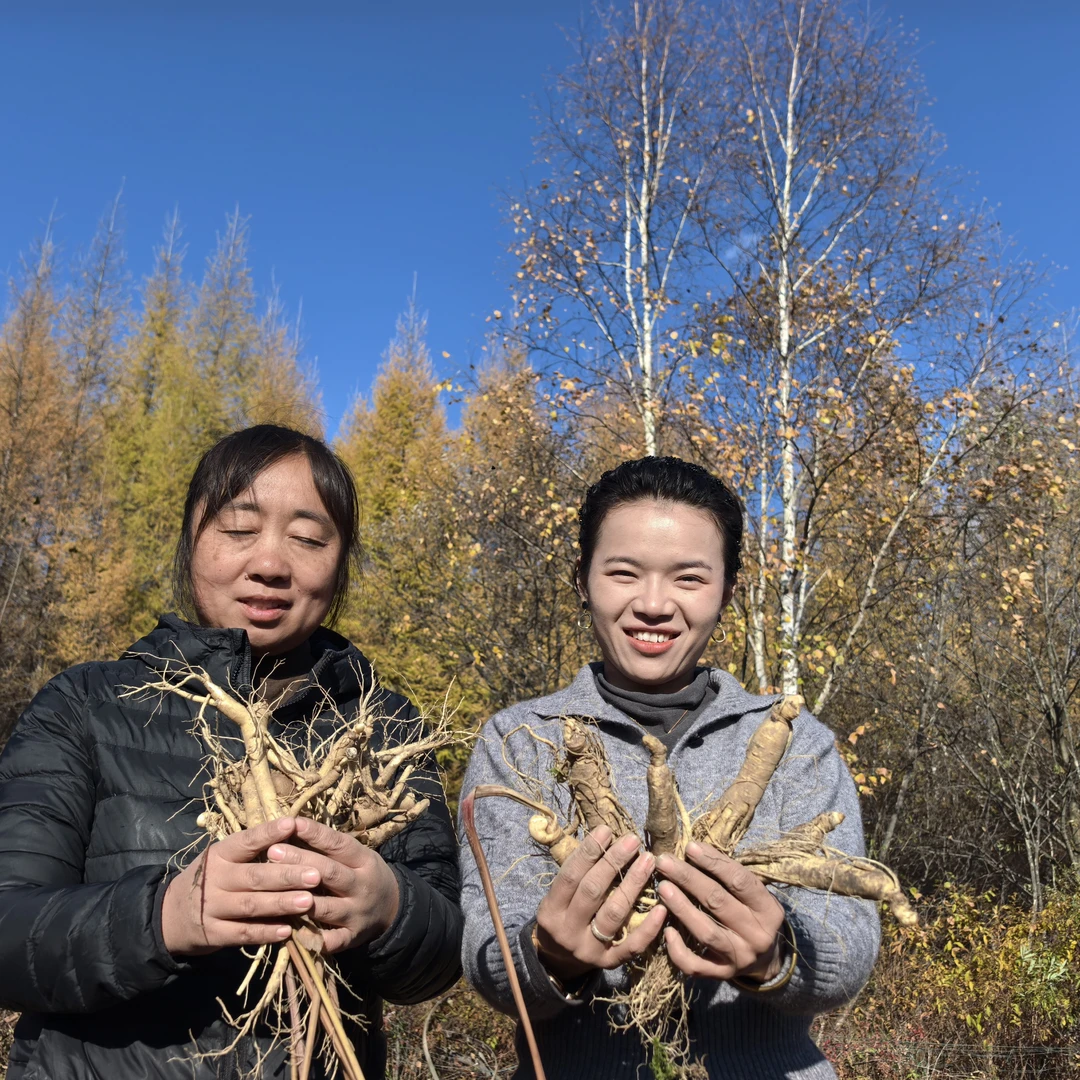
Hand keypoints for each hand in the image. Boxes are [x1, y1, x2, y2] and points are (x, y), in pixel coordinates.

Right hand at [162, 817, 316, 955]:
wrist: (170, 915)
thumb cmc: (211, 879)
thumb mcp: (224, 859)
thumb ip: (252, 850)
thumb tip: (293, 831)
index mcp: (219, 855)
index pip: (245, 841)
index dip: (268, 833)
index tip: (292, 824)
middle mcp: (214, 879)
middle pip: (254, 876)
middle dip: (287, 875)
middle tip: (315, 874)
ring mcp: (211, 908)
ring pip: (250, 906)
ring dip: (281, 904)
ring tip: (308, 901)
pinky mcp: (212, 934)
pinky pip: (242, 933)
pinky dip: (265, 932)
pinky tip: (288, 930)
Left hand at [265, 817, 399, 953]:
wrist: (392, 908)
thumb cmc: (363, 874)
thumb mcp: (358, 856)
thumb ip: (331, 848)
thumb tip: (295, 828)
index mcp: (364, 860)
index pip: (339, 844)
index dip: (317, 834)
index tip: (293, 823)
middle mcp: (361, 886)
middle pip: (329, 873)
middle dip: (300, 861)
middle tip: (272, 851)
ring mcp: (356, 914)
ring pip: (324, 907)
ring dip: (298, 900)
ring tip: (273, 891)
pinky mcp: (351, 937)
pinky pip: (328, 940)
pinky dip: (309, 937)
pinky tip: (288, 932)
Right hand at [534, 825, 666, 981]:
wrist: (558, 962)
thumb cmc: (561, 918)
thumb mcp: (557, 898)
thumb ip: (576, 876)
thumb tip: (603, 840)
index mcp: (551, 911)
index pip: (570, 876)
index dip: (588, 852)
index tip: (606, 830)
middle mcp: (568, 931)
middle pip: (593, 891)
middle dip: (613, 862)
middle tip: (632, 840)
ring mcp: (590, 950)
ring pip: (614, 914)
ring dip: (633, 884)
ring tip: (647, 860)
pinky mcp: (609, 964)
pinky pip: (632, 946)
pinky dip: (649, 927)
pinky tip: (662, 908)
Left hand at [655, 842, 785, 982]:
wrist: (766, 960)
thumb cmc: (753, 914)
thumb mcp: (753, 894)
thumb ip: (729, 874)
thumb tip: (694, 848)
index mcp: (769, 911)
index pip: (740, 881)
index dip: (714, 862)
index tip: (690, 847)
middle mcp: (756, 936)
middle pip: (718, 903)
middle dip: (689, 879)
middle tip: (664, 861)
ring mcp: (739, 958)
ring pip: (706, 932)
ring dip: (682, 908)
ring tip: (662, 887)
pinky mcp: (721, 975)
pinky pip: (696, 965)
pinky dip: (679, 950)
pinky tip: (666, 931)